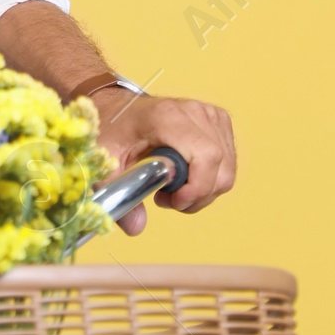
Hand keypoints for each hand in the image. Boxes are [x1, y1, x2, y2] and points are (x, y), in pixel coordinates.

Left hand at [90, 89, 235, 234]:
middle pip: (220, 168)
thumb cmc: (113, 130)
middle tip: (166, 198)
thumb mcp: (107, 162)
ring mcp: (210, 115)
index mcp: (167, 116)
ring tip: (172, 188)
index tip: (174, 201)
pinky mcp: (218, 121)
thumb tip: (136, 227)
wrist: (118, 107)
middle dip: (198, 196)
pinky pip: (228, 162)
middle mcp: (194, 112)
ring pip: (227, 170)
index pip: (207, 156)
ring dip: (204, 190)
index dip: (197, 188)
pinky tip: (184, 176)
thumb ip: (118, 194)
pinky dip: (210, 179)